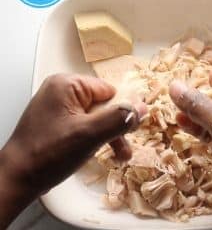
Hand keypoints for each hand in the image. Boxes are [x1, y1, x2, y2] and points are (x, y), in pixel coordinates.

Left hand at [0, 74, 144, 227]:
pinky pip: (82, 124)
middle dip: (115, 127)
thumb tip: (142, 107)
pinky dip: (93, 138)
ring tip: (119, 155)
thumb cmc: (47, 155)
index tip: (130, 129)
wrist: (13, 183)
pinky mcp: (53, 122)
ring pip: (94, 116)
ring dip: (108, 135)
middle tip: (124, 148)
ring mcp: (56, 106)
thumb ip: (118, 118)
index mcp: (67, 84)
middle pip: (102, 104)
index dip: (121, 110)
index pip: (108, 90)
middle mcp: (61, 90)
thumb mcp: (89, 135)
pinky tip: (98, 152)